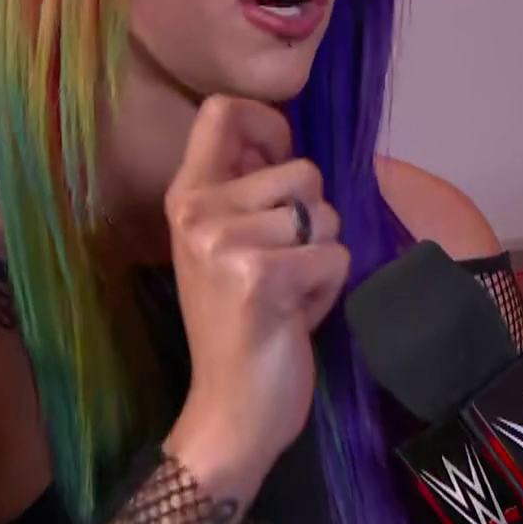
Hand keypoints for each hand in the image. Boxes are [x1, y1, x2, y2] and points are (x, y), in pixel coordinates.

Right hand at [160, 95, 349, 501]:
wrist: (230, 412)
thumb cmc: (240, 326)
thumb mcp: (227, 246)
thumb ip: (247, 191)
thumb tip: (282, 136)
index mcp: (186, 197)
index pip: (221, 112)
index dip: (269, 124)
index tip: (279, 161)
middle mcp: (198, 212)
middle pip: (302, 169)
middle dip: (315, 219)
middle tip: (282, 267)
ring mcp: (226, 244)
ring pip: (326, 215)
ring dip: (323, 257)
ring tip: (288, 292)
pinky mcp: (263, 277)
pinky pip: (336, 255)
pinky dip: (331, 288)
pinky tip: (297, 315)